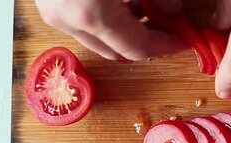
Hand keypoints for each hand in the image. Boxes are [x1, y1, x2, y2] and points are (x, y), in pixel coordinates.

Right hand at [35, 0, 184, 60]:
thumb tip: (174, 12)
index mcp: (90, 13)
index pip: (137, 48)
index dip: (166, 46)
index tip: (185, 40)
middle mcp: (67, 18)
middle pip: (116, 50)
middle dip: (146, 41)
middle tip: (169, 26)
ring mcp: (52, 12)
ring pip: (98, 37)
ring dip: (124, 29)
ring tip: (145, 8)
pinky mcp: (45, 2)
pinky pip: (81, 21)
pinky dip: (104, 18)